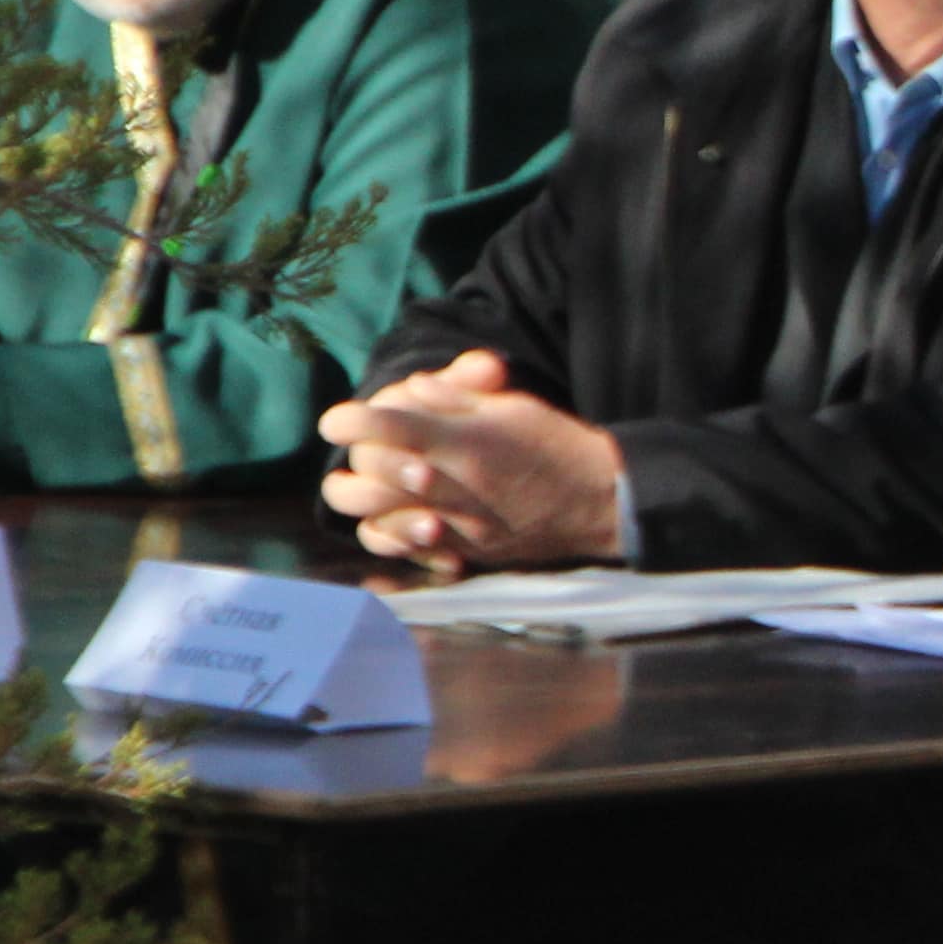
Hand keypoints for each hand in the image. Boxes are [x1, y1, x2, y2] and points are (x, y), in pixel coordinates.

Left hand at [315, 350, 625, 572]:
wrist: (604, 502)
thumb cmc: (558, 445)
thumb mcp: (513, 406)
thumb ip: (457, 397)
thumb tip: (412, 391)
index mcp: (468, 441)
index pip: (388, 427)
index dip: (350, 421)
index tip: (338, 421)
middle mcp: (456, 484)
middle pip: (370, 475)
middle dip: (355, 458)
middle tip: (361, 448)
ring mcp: (459, 525)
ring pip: (378, 519)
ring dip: (362, 500)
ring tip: (366, 485)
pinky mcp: (465, 552)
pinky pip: (407, 550)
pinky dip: (388, 534)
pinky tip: (392, 519)